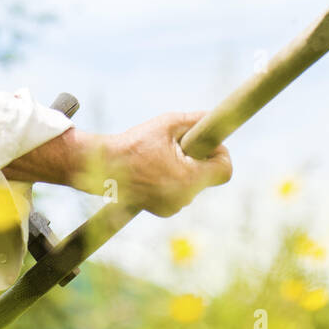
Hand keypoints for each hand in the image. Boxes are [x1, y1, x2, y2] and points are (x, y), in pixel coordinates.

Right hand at [80, 111, 232, 216]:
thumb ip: (195, 120)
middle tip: (179, 146)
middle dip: (200, 160)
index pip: (225, 170)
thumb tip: (214, 118)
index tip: (207, 143)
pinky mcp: (163, 210)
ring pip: (193, 184)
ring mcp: (173, 206)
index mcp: (189, 177)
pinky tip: (154, 169)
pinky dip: (173, 181)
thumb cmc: (135, 144)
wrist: (103, 166)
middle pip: (208, 176)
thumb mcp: (167, 124)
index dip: (220, 153)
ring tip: (162, 157)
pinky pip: (179, 192)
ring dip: (186, 170)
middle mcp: (184, 197)